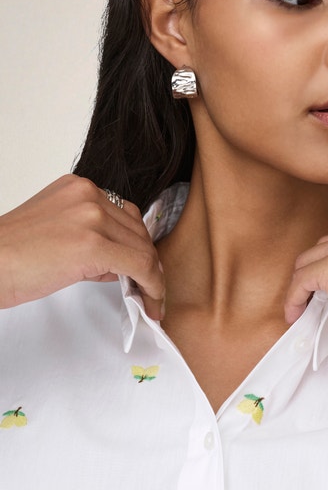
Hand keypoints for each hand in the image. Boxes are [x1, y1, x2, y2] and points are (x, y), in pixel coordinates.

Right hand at [0, 175, 164, 318]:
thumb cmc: (10, 256)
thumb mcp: (56, 232)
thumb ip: (90, 237)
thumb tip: (118, 263)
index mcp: (78, 188)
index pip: (126, 216)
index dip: (138, 246)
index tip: (142, 270)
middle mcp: (88, 195)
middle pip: (139, 232)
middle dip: (147, 264)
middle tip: (149, 290)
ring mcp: (92, 217)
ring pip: (144, 249)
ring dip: (152, 278)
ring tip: (149, 299)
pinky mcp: (94, 245)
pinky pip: (140, 266)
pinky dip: (152, 287)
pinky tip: (151, 302)